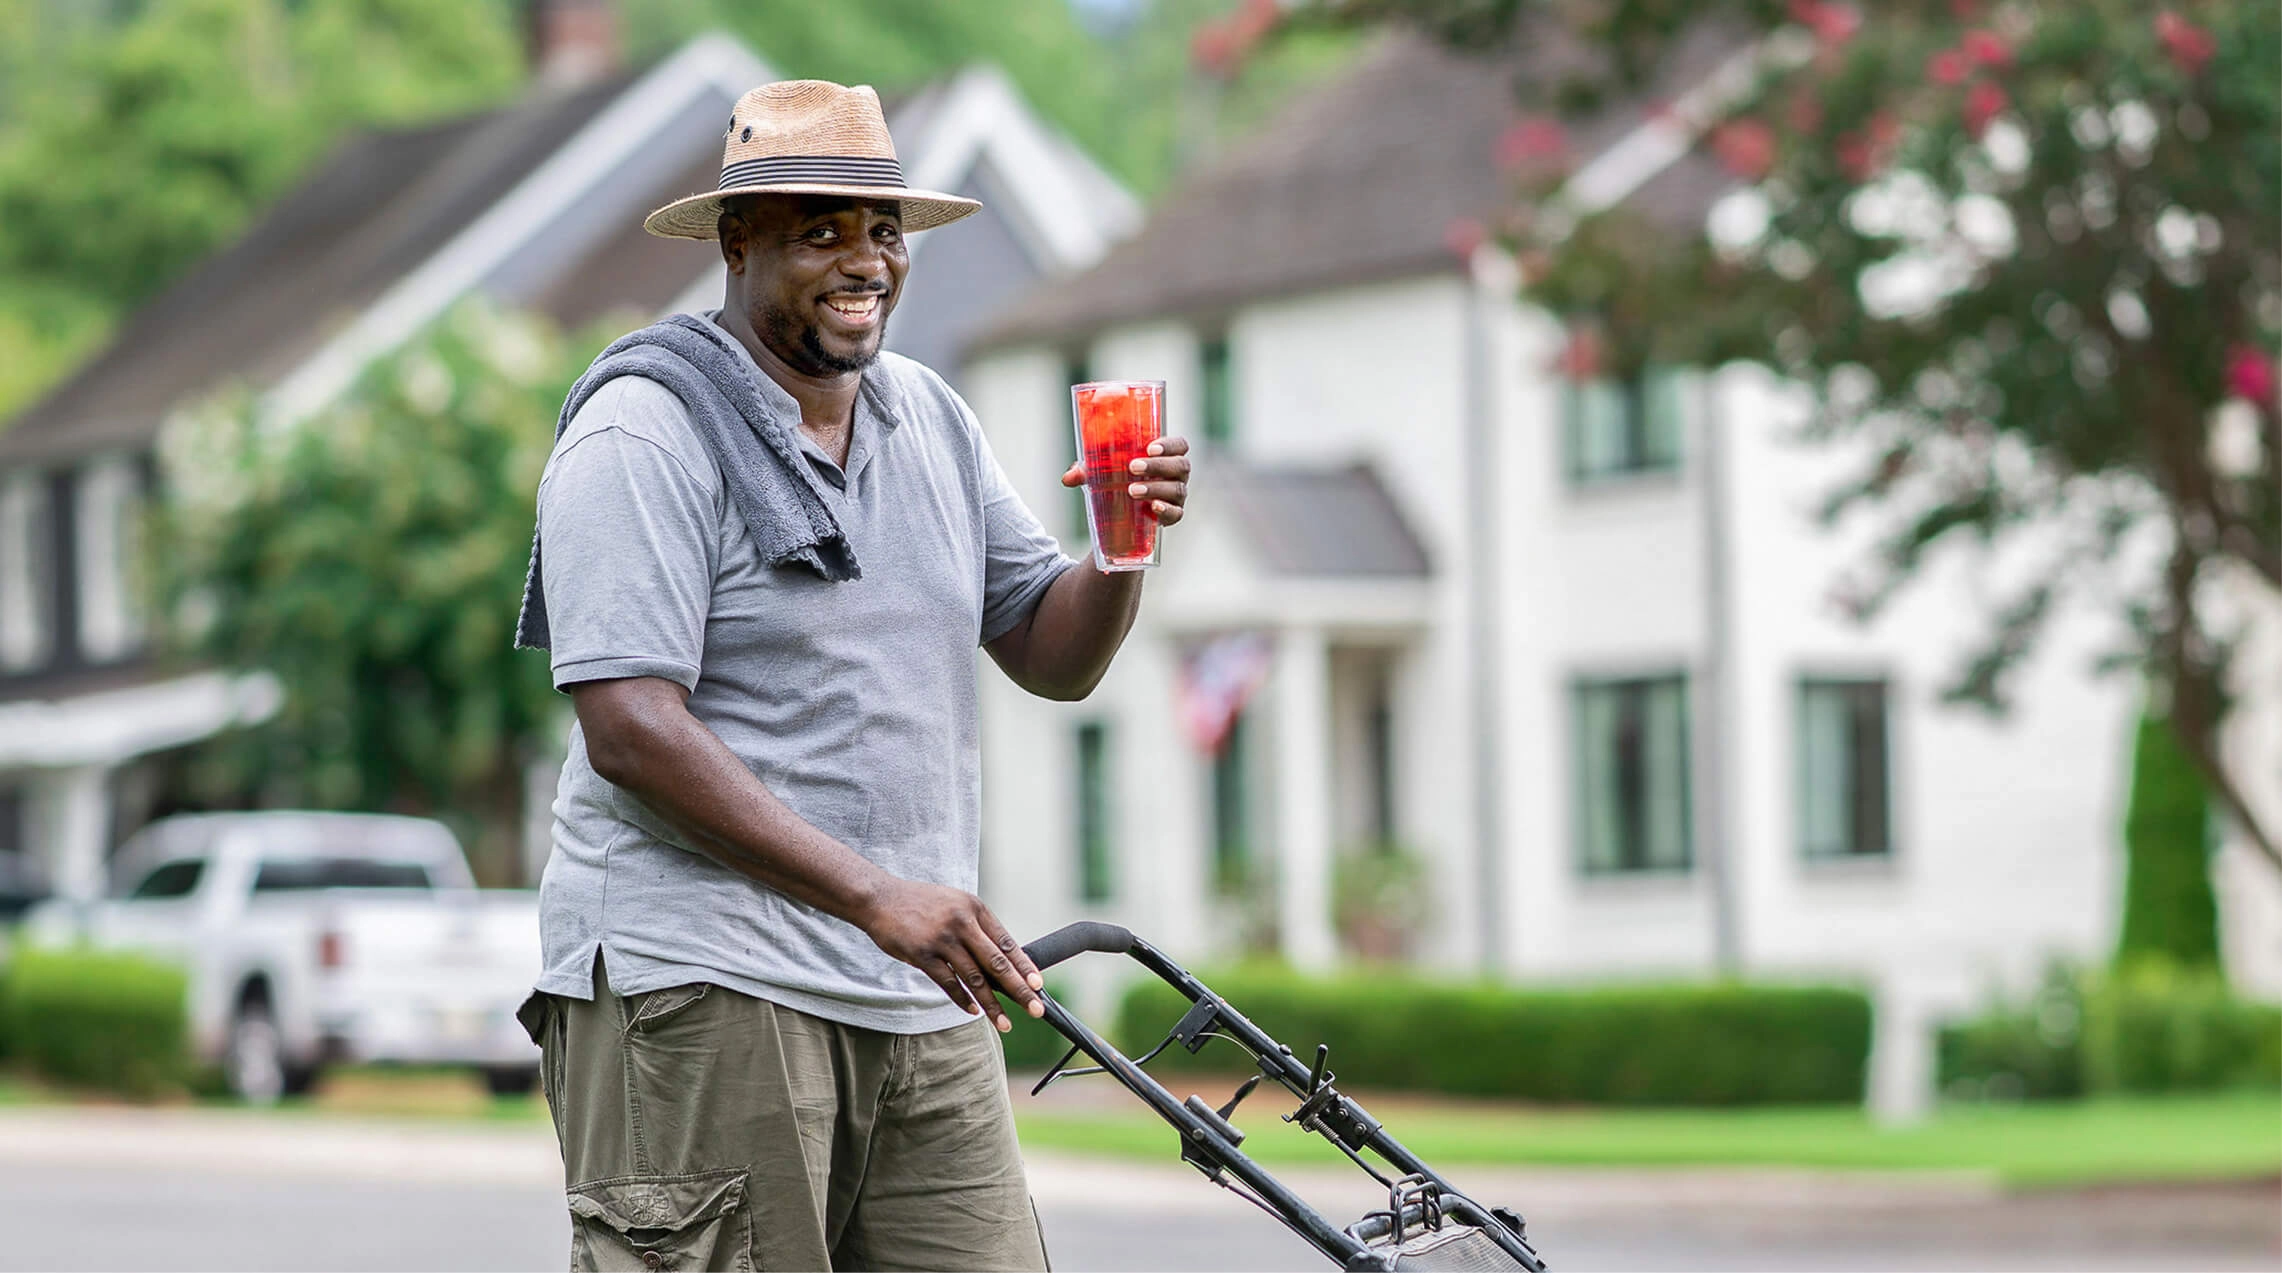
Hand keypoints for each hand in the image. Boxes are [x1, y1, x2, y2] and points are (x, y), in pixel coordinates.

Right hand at [856, 878, 1045, 1030]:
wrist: (880, 898)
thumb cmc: (921, 904)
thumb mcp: (955, 905)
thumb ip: (976, 929)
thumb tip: (1001, 962)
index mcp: (975, 908)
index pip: (1007, 942)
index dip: (1025, 966)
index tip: (1039, 985)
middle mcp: (962, 922)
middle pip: (997, 963)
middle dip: (1019, 989)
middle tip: (1036, 1009)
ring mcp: (942, 939)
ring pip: (975, 978)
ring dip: (991, 1005)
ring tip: (1005, 1022)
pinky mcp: (922, 954)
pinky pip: (948, 983)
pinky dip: (962, 999)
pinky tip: (973, 1011)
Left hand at [1060, 435, 1189, 528]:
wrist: (1121, 516)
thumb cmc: (1117, 482)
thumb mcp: (1101, 473)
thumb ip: (1086, 472)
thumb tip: (1068, 478)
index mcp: (1166, 457)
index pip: (1179, 445)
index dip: (1170, 444)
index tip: (1150, 447)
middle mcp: (1176, 475)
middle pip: (1180, 466)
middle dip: (1158, 465)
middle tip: (1133, 467)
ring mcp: (1176, 497)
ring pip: (1176, 489)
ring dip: (1155, 488)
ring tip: (1132, 490)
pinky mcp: (1172, 516)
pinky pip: (1175, 514)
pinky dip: (1165, 510)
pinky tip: (1153, 507)